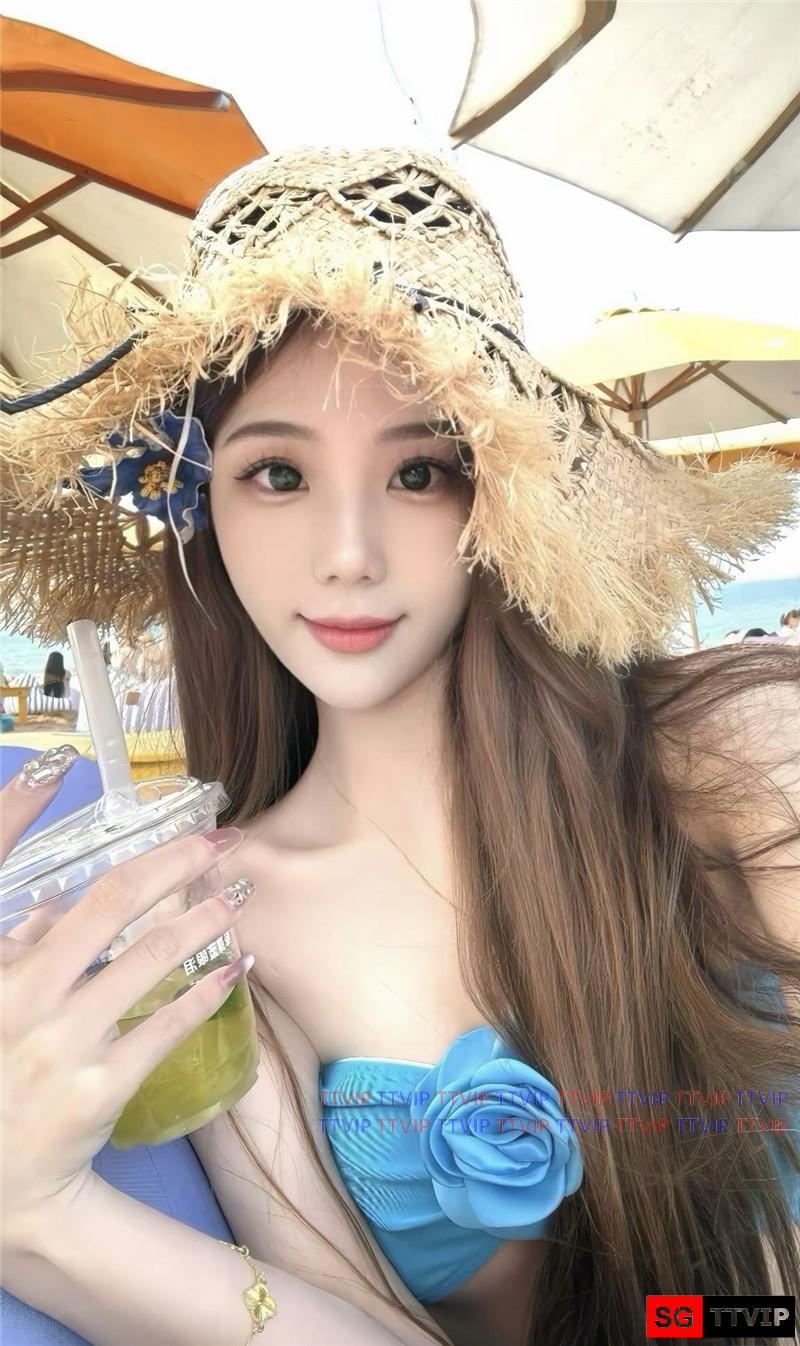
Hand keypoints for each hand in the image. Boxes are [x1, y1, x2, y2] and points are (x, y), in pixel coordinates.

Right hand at [0, 748, 252, 1252]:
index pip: (31, 881)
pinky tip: (233, 968)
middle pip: (112, 905)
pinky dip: (206, 991)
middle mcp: (23, 997)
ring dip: (202, 919)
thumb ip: (13, 951)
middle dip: (175, 863)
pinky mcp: (101, 1087)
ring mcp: (63, 1043)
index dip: (51, 824)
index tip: (89, 781)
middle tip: (219, 839)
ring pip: (149, 959)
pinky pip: (166, 1025)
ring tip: (235, 897)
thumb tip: (53, 902)